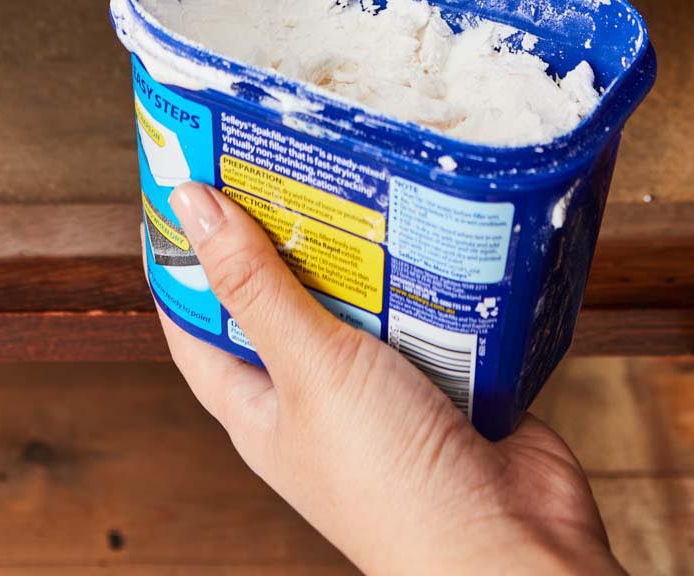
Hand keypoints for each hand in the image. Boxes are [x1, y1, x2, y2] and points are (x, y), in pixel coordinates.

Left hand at [159, 181, 621, 575]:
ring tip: (364, 173)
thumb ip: (255, 286)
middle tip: (287, 156)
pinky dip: (433, 269)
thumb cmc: (393, 484)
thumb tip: (188, 206)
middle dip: (287, 231)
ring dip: (367, 246)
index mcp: (261, 409)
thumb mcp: (310, 368)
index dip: (181, 259)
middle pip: (285, 296)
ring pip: (364, 295)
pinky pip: (432, 307)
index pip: (197, 325)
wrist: (512, 548)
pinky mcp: (449, 377)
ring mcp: (385, 388)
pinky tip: (433, 220)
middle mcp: (317, 398)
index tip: (182, 184)